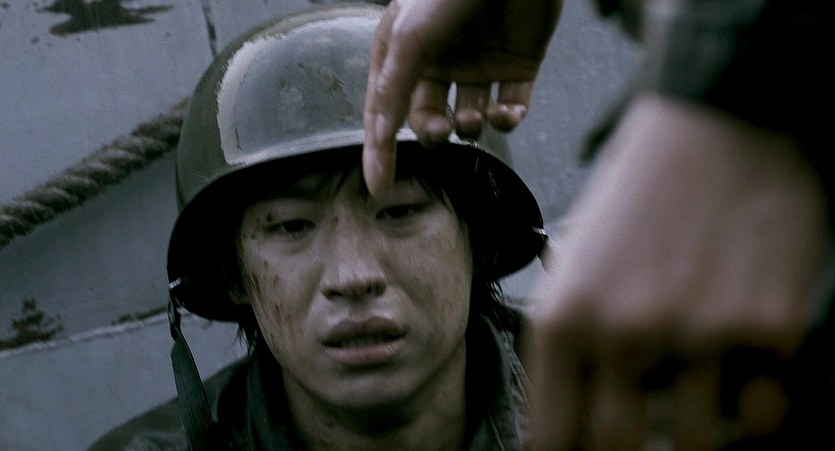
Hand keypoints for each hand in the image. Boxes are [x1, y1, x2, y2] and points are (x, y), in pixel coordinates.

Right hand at [362, 0, 561, 195]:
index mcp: (403, 51)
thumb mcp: (411, 39)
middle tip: (442, 133)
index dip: (379, 149)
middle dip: (433, 133)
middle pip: (427, 117)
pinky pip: (510, 106)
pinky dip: (508, 118)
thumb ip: (393, 89)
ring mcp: (478, 63)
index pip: (384, 110)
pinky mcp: (518, 65)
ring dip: (472, 126)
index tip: (377, 187)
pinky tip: (506, 113)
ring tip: (476, 118)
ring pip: (469, 116)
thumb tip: (380, 139)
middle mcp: (439, 60)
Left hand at [525, 94, 829, 448]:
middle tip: (646, 424)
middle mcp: (623, 332)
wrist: (719, 122)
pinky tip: (744, 372)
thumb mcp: (575, 261)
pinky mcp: (770, 327)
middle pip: (617, 450)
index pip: (553, 434)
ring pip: (697, 443)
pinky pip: (762, 416)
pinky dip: (753, 409)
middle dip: (630, 450)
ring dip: (697, 428)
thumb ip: (572, 341)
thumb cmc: (641, 192)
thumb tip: (576, 415)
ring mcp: (699, 334)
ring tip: (698, 388)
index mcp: (564, 317)